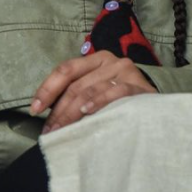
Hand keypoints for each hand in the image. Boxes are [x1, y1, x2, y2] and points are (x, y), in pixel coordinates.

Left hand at [31, 51, 155, 132]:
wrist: (157, 107)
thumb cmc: (122, 100)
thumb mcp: (98, 90)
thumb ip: (77, 93)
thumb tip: (45, 111)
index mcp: (97, 59)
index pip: (66, 69)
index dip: (47, 88)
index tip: (34, 109)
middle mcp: (111, 61)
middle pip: (76, 85)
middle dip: (58, 110)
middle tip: (49, 132)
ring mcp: (126, 72)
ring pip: (91, 90)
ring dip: (71, 112)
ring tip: (63, 131)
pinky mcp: (139, 86)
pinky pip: (115, 92)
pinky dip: (98, 102)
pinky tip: (86, 113)